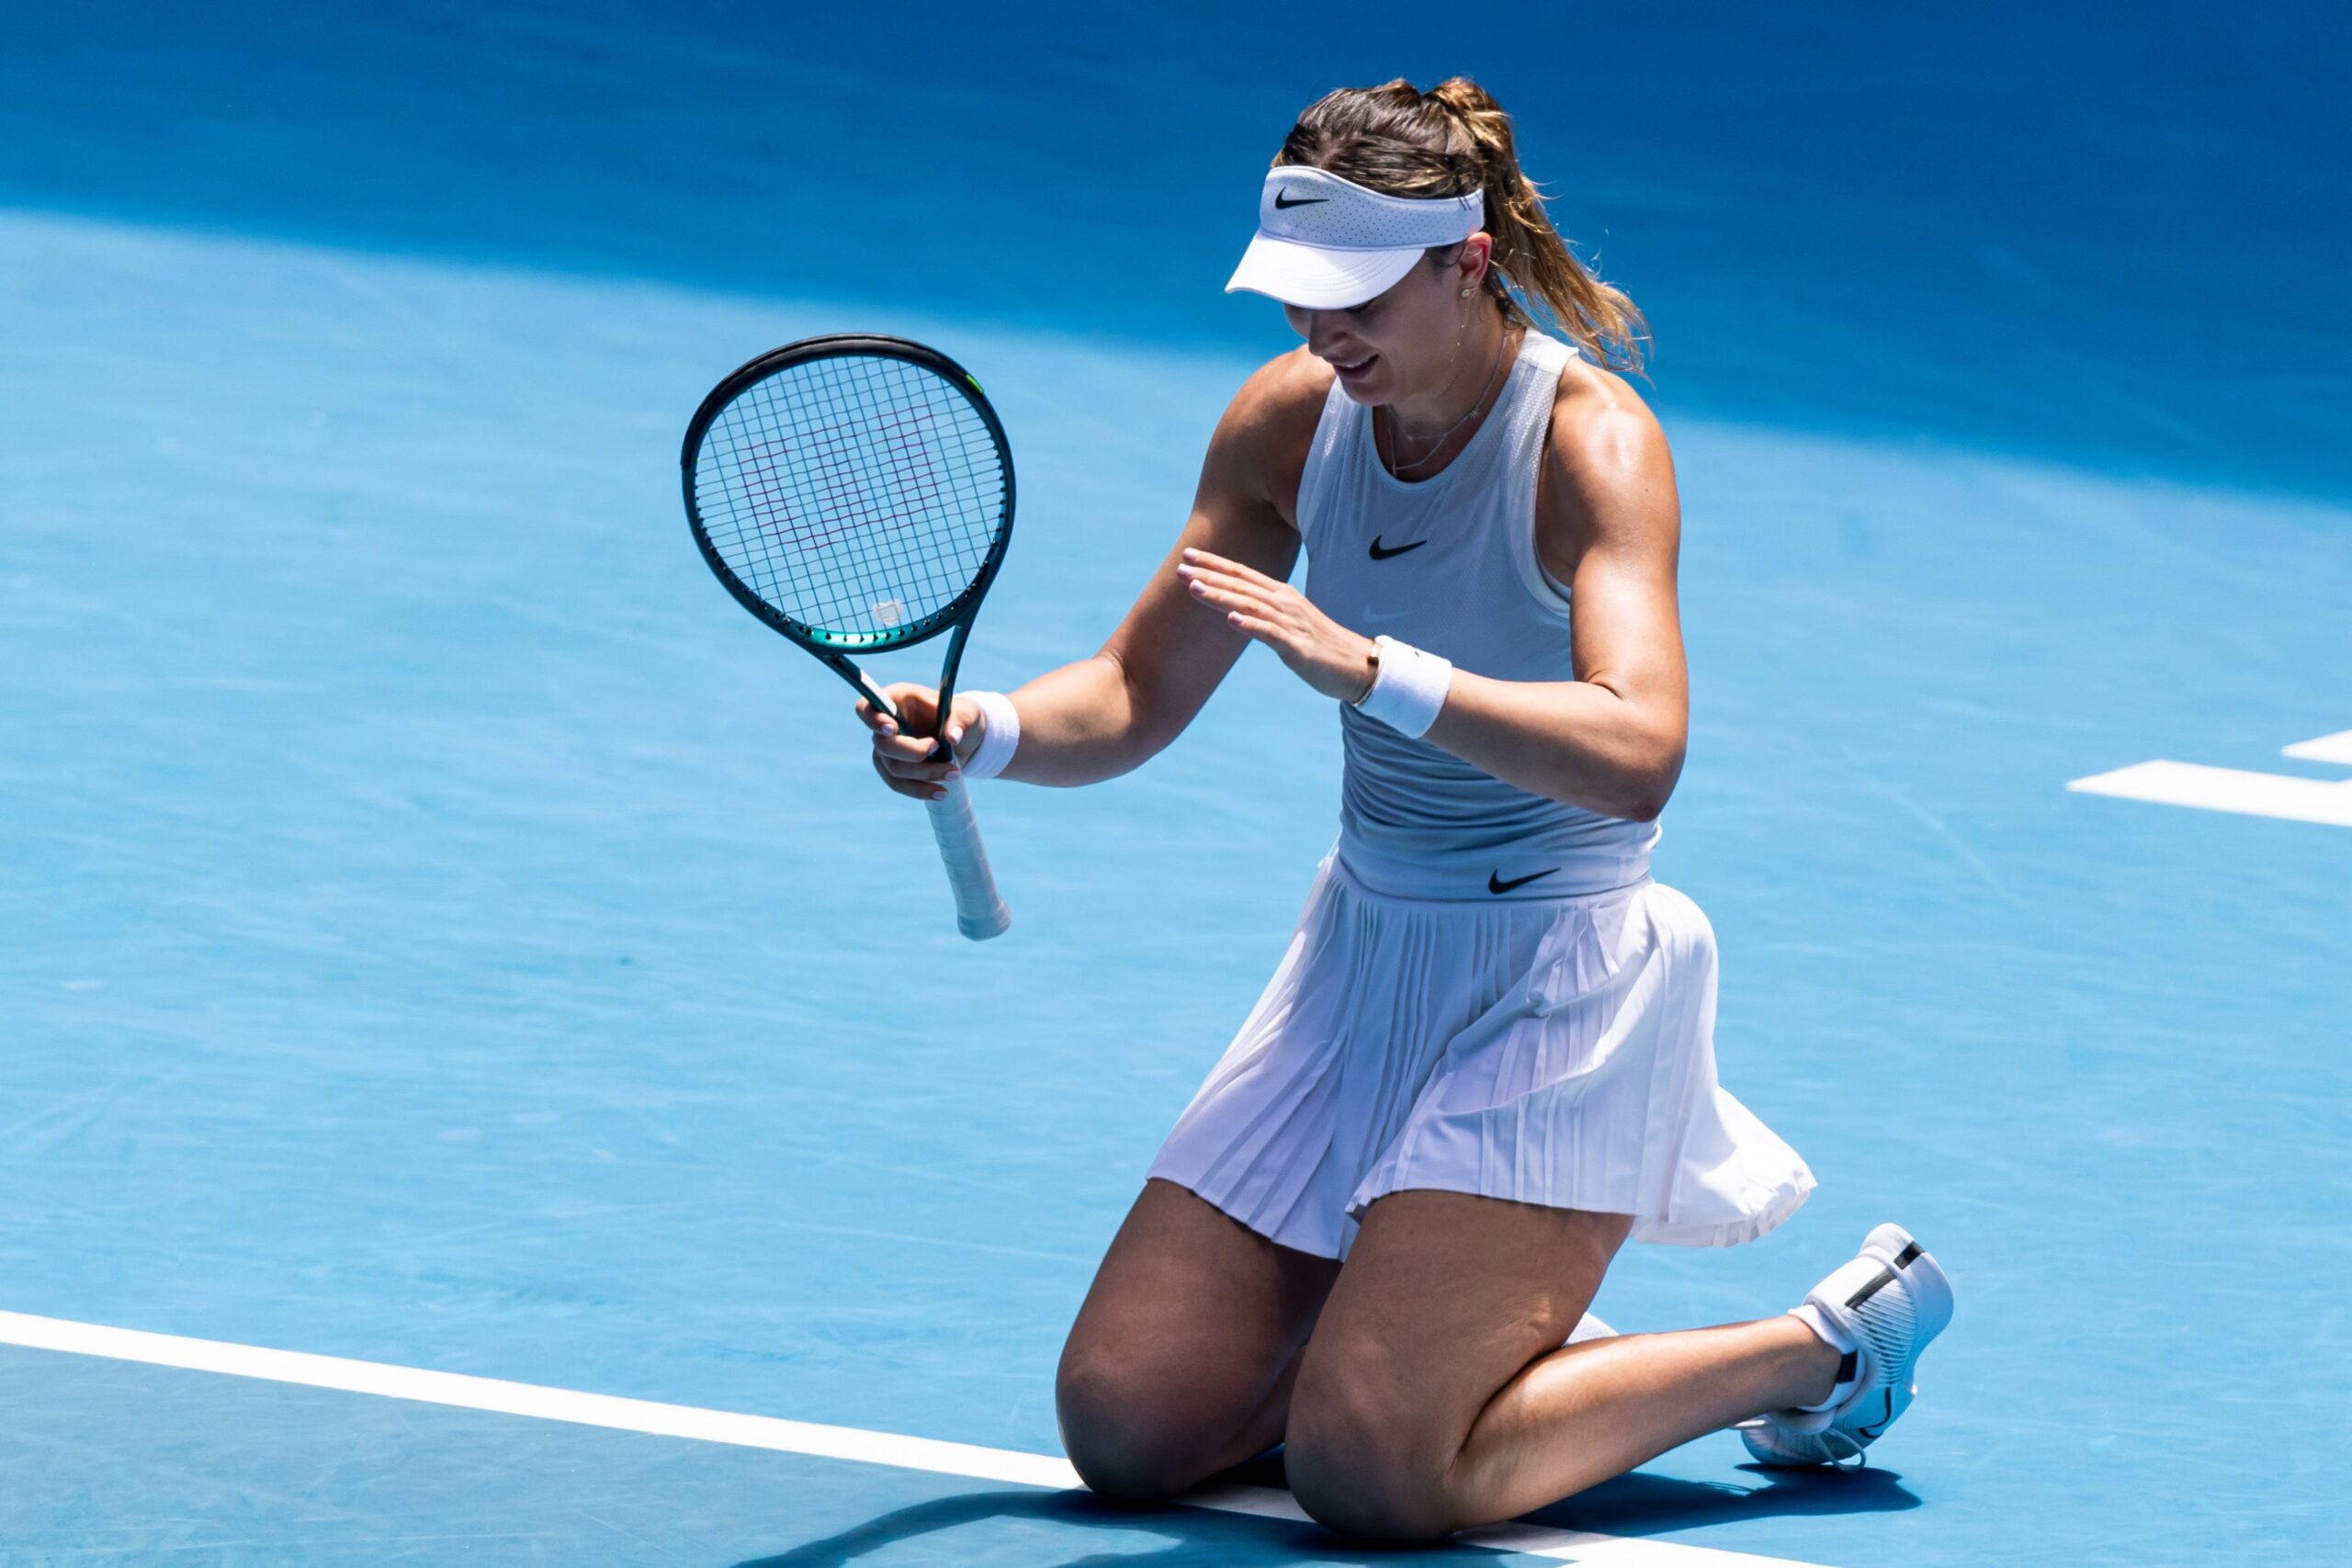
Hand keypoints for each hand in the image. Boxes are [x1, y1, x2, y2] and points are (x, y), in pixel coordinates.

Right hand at [855, 682, 984, 802]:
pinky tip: (941, 793)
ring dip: (924, 774)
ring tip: (954, 772)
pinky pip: (899, 784)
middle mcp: (886, 724)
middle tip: (938, 748)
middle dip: (913, 752)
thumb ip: (959, 720)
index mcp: (897, 700)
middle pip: (884, 744)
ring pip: (894, 768)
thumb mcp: (967, 713)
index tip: (892, 728)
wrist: (965, 739)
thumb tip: (952, 737)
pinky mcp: (893, 769)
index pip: (867, 708)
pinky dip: (920, 790)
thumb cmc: (961, 718)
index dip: (874, 719)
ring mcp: (887, 749)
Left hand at [1177, 547, 1374, 702]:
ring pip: (1250, 605)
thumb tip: (1236, 609)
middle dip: (1208, 575)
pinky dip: (1250, 625)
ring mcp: (1292, 623)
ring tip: (1194, 588)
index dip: (1214, 563)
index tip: (1188, 554)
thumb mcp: (1289, 622)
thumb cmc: (1320, 645)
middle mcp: (1285, 603)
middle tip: (1179, 568)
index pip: (1242, 573)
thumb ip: (1264, 612)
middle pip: (1241, 585)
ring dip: (1221, 596)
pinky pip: (1270, 633)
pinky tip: (1231, 620)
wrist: (1357, 666)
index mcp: (1281, 594)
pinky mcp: (1298, 647)